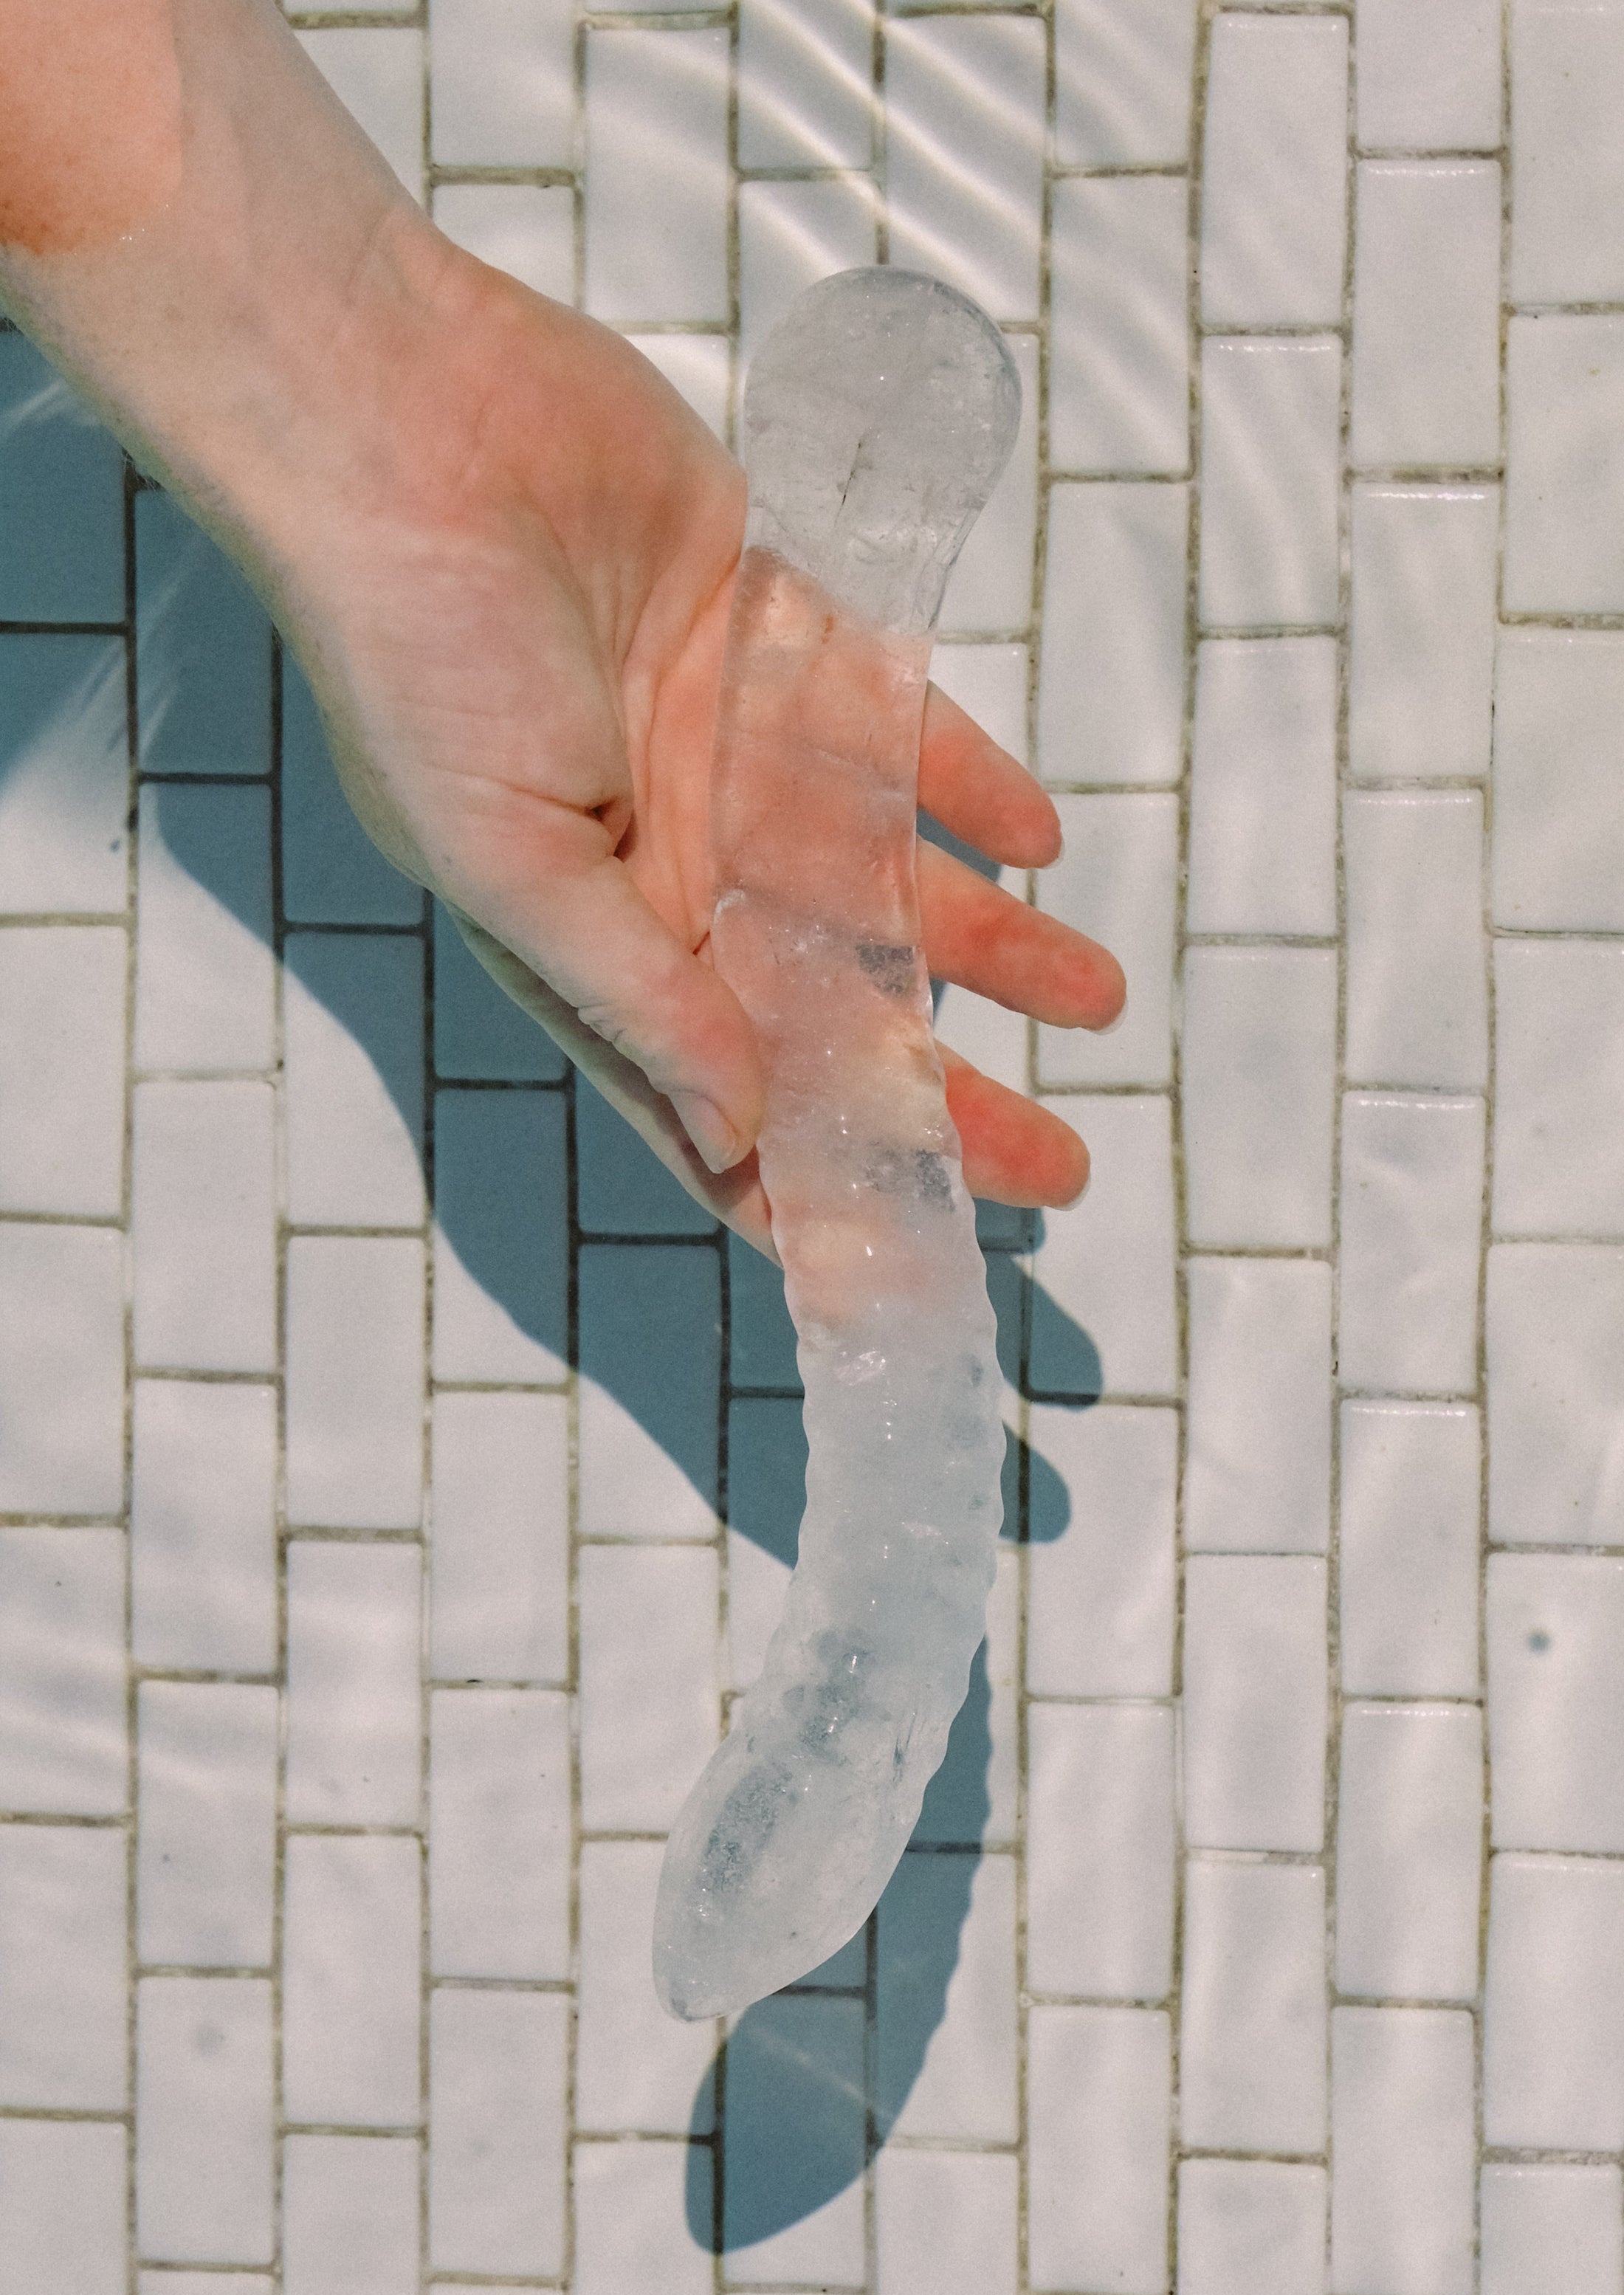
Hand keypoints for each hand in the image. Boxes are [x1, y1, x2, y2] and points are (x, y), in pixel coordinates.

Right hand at [262, 235, 1123, 1255]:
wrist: (405, 417)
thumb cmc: (417, 655)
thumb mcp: (509, 862)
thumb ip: (638, 995)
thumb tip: (739, 1137)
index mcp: (589, 938)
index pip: (716, 1098)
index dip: (809, 1187)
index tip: (910, 1256)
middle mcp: (670, 863)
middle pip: (833, 1009)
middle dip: (940, 1091)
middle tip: (1053, 1168)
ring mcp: (728, 752)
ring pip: (888, 879)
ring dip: (991, 942)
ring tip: (1097, 999)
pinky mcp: (778, 639)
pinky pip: (899, 729)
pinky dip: (970, 782)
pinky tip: (1042, 840)